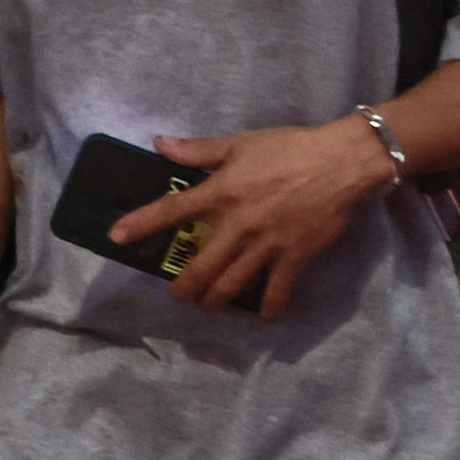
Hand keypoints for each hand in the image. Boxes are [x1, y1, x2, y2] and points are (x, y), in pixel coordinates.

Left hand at [123, 117, 400, 318]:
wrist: (342, 162)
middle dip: (183, 289)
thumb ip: (198, 150)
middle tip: (178, 294)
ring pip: (230, 287)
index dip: (141, 224)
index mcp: (221, 192)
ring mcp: (266, 245)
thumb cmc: (289, 149)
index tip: (117, 238)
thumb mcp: (241, 143)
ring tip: (208, 306)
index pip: (172, 210)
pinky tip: (262, 317)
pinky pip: (276, 293)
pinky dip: (267, 310)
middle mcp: (238, 224)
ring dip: (214, 303)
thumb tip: (159, 144)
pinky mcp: (294, 257)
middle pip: (200, 268)